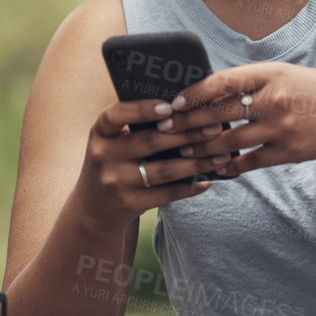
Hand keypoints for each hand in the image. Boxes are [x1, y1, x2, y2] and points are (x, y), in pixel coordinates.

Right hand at [75, 96, 233, 225]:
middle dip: (187, 133)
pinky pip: (165, 194)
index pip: (116, 115)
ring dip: (195, 162)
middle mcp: (103, 156)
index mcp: (100, 132)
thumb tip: (184, 110)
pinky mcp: (128, 203)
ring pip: (163, 170)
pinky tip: (207, 181)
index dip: (142, 110)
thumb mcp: (114, 142)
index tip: (169, 106)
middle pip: (150, 142)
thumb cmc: (114, 163)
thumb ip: (137, 127)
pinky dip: (189, 187)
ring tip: (220, 155)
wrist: (94, 208)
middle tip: (215, 126)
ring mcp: (115, 182)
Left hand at [169, 62, 315, 177]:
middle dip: (186, 124)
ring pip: (229, 142)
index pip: (221, 83)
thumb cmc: (308, 88)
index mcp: (268, 75)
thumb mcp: (279, 74)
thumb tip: (206, 94)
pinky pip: (249, 162)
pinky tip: (216, 167)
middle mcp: (272, 100)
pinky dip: (229, 166)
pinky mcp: (287, 152)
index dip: (193, 94)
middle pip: (219, 114)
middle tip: (164, 130)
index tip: (173, 103)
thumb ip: (246, 83)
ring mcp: (279, 128)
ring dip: (202, 149)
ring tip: (184, 152)